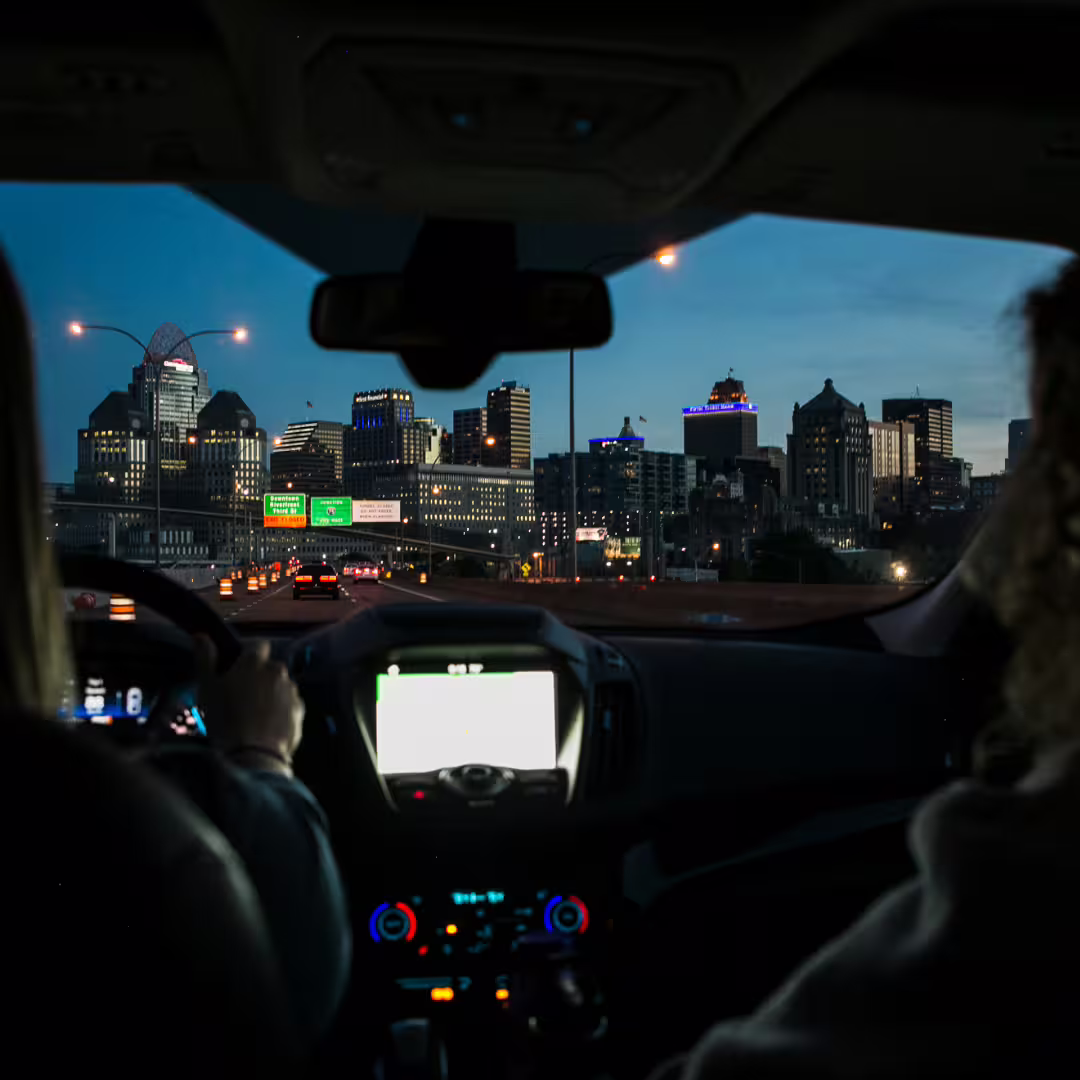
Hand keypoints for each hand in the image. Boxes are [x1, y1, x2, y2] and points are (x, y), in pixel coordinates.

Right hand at [194, 636, 304, 772]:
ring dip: (271, 694)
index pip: (258, 646)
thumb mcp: (207, 687)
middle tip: (242, 698)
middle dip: (259, 678)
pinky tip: (267, 726)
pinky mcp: (300, 711)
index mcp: (255, 662)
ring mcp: (292, 691)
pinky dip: (281, 711)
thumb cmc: (225, 718)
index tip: (238, 670)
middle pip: (270, 668)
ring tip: (254, 716)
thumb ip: (205, 658)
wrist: (252, 754)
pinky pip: (289, 705)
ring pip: (280, 687)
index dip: (248, 656)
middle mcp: (278, 671)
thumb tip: (201, 636)